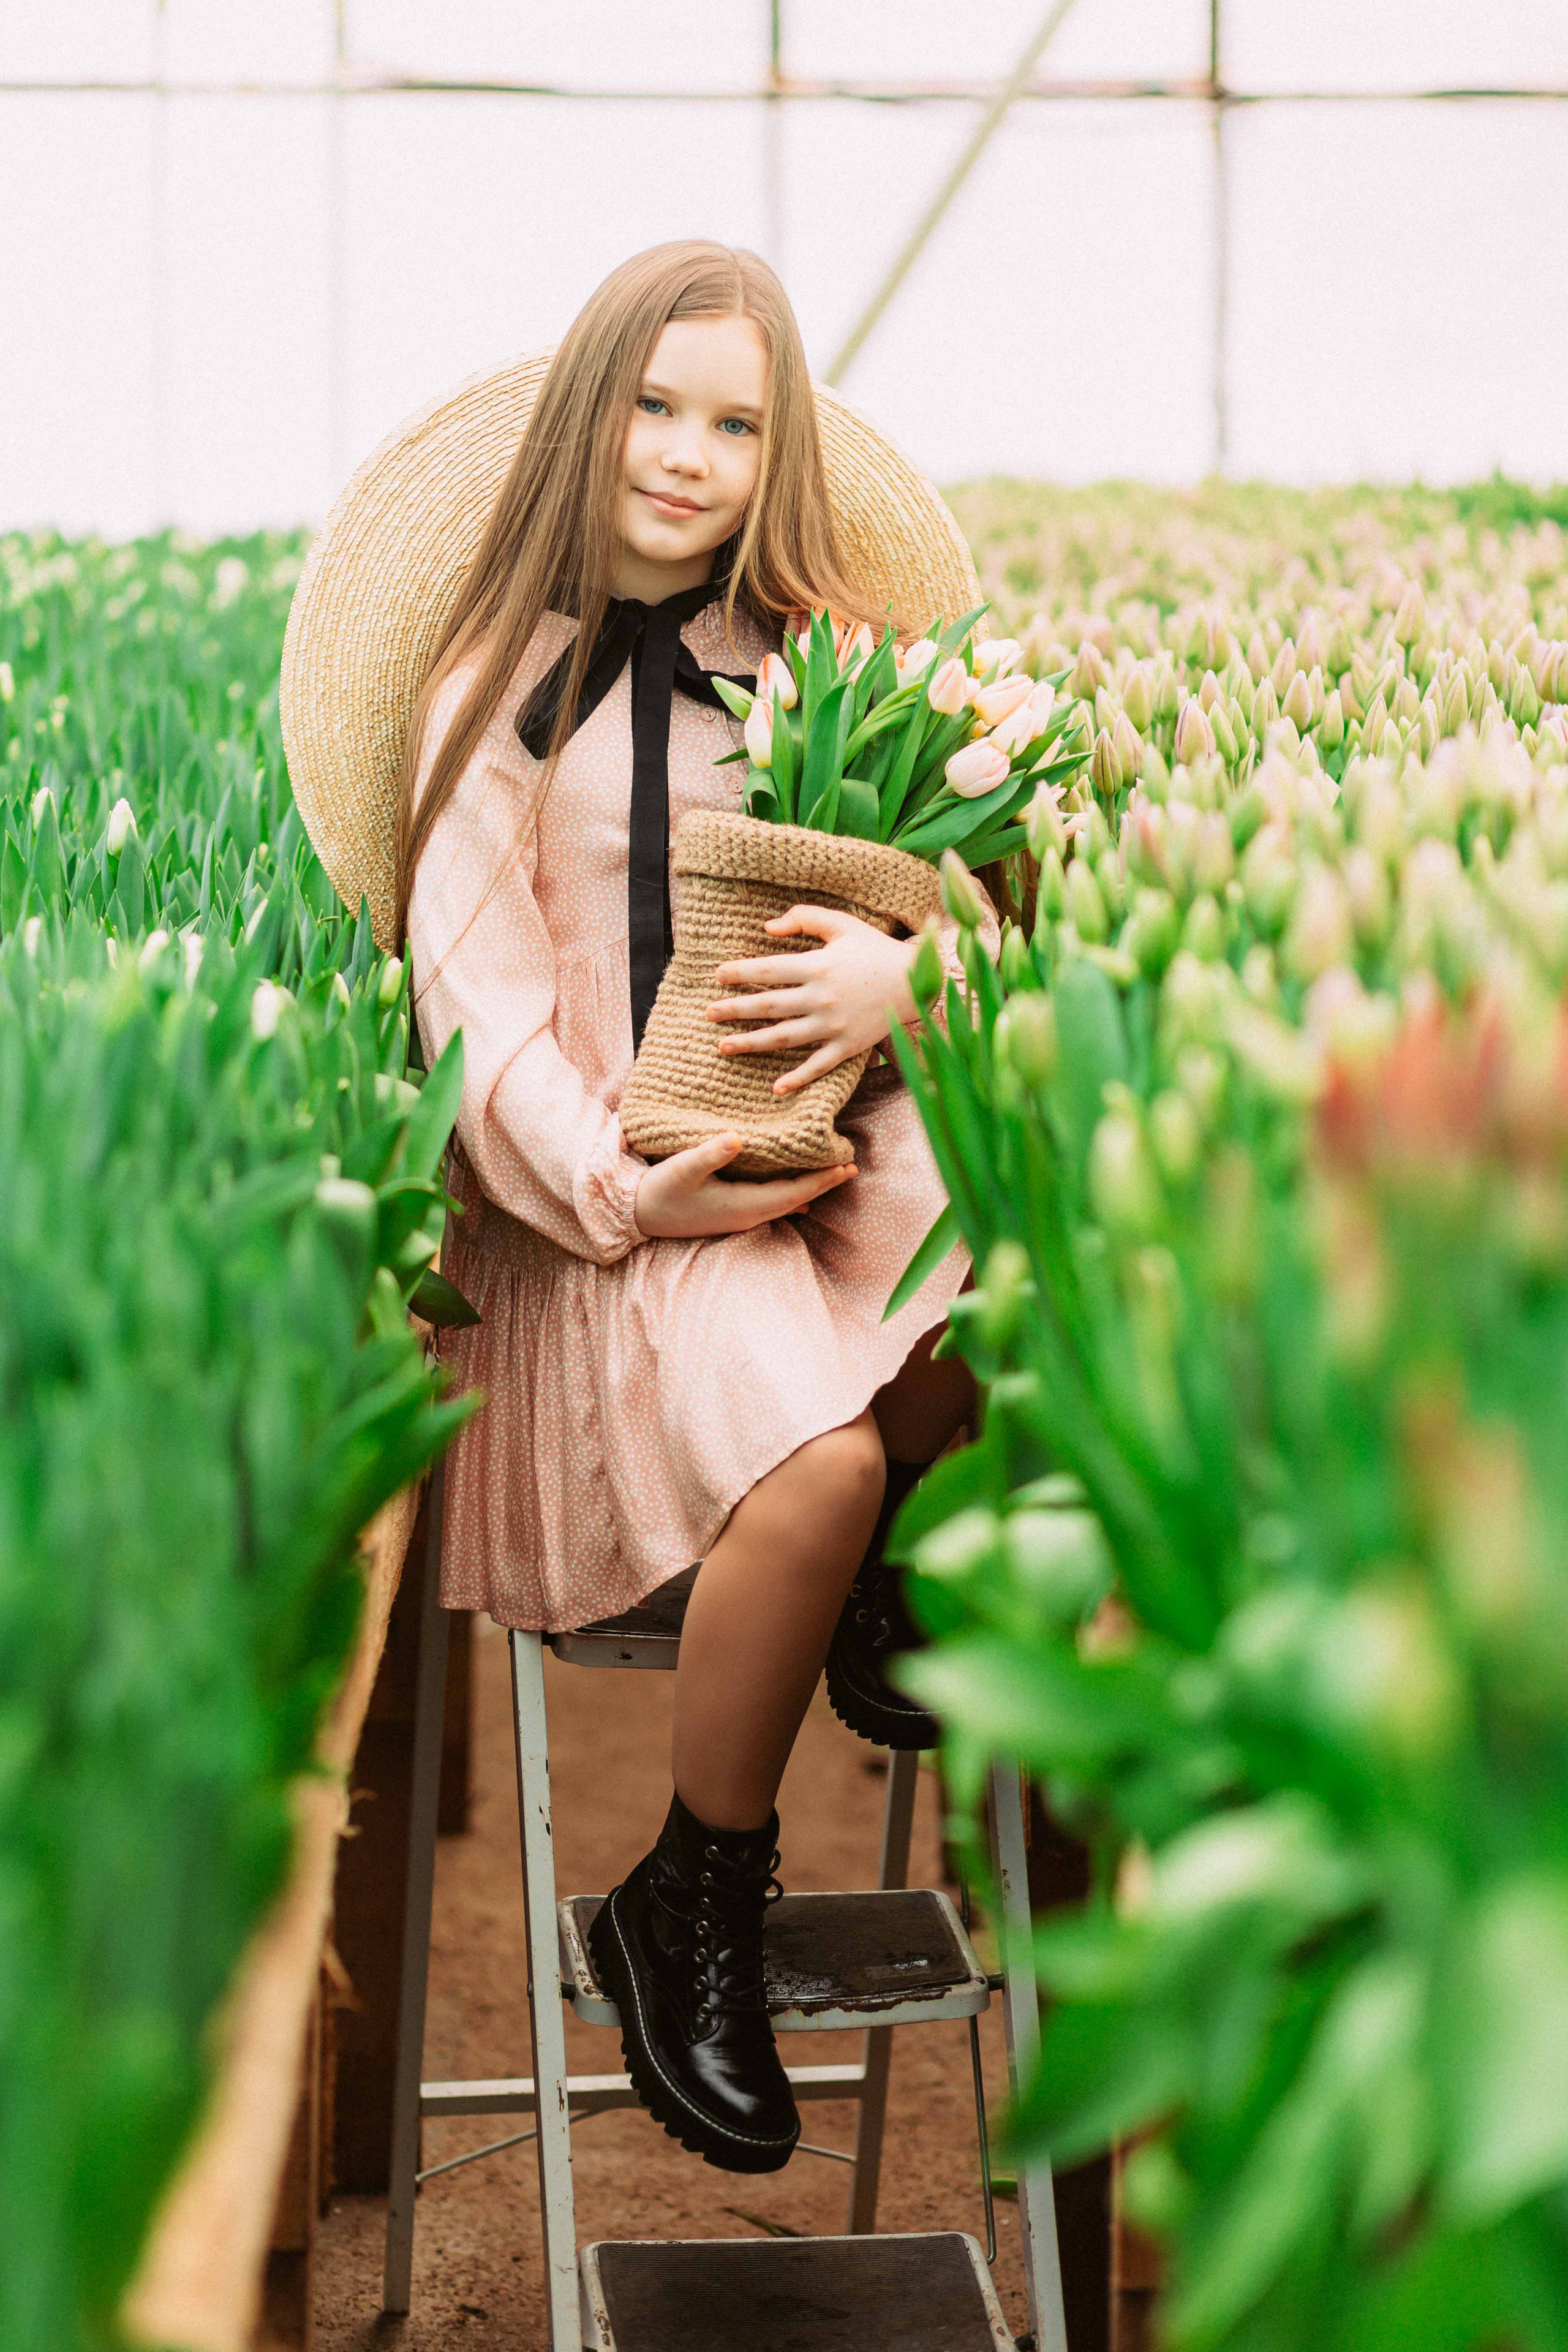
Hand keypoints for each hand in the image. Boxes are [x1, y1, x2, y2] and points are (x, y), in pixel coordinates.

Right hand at [634, 1132, 855, 1236]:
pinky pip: (770, 1204)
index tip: (847, 1167)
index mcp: (744, 1204)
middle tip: (850, 1168)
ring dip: (808, 1189)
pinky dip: (788, 1195)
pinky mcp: (730, 1214)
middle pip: (796, 1199)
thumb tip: (737, 1138)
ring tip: (829, 1176)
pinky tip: (795, 1194)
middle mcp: (747, 1215)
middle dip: (823, 1184)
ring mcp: (739, 1217)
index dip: (822, 1180)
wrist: (637, 1215)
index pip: (794, 1192)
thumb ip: (710, 1153)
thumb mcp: (682, 1168)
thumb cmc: (660, 1190)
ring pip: (784, 1203)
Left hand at [708, 906, 918, 1095]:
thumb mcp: (842, 925)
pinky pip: (819, 1065)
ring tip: (725, 1047)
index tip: (717, 976)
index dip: (740, 973)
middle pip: (769, 1006)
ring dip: (752, 1043)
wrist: (916, 980)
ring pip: (784, 1038)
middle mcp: (821, 998)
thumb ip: (804, 919)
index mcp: (818, 966)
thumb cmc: (876, 949)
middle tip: (709, 1014)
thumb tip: (767, 928)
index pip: (768, 970)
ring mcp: (833, 1025)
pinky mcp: (848, 1046)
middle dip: (735, 1010)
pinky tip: (776, 1088)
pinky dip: (798, 1078)